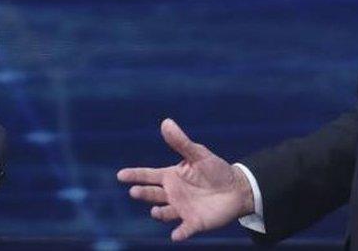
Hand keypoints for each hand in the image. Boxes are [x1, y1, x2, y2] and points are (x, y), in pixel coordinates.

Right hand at [116, 119, 254, 240]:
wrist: (236, 188)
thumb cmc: (215, 169)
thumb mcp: (198, 154)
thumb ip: (181, 142)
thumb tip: (166, 122)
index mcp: (170, 176)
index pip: (148, 175)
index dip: (134, 175)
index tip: (121, 175)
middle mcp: (172, 194)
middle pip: (152, 194)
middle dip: (143, 193)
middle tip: (135, 191)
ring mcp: (182, 209)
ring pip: (164, 213)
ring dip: (159, 213)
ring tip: (156, 211)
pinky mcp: (194, 222)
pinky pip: (185, 229)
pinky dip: (180, 233)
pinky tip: (176, 235)